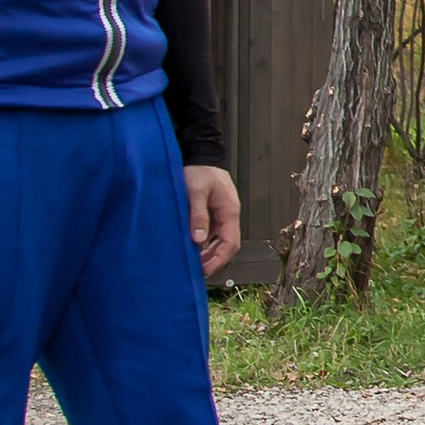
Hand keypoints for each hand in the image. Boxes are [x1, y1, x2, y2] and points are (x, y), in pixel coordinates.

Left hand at [185, 164, 241, 278]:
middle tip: (198, 271)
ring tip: (194, 262)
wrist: (201, 152)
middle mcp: (229, 214)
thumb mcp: (196, 192)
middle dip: (215, 260)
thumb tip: (198, 240)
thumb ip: (198, 215)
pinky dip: (205, 243)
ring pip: (221, 240)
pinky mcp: (215, 211)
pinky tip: (193, 246)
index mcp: (230, 211)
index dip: (218, 259)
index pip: (230, 243)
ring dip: (210, 253)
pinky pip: (214, 232)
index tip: (205, 270)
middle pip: (228, 245)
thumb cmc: (199, 169)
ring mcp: (223, 213)